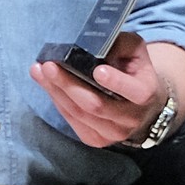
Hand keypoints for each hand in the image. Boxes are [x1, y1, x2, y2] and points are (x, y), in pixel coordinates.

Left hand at [30, 31, 171, 147]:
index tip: (98, 70)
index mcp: (145, 94)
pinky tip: (46, 85)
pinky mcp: (95, 139)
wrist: (143, 106)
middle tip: (49, 66)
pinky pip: (71, 120)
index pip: (133, 90)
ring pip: (79, 114)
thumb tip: (93, 44)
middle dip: (69, 84)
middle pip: (96, 104)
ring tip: (39, 71)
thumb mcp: (137, 53)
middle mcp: (131, 118)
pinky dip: (57, 101)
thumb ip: (121, 45)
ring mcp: (112, 133)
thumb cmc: (136, 73)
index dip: (115, 82)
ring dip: (56, 92)